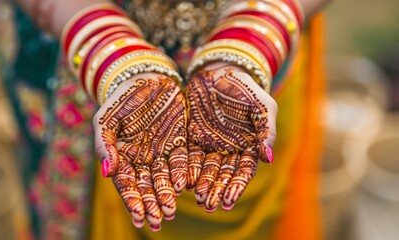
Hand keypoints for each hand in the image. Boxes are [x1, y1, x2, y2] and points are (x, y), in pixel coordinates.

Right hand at [93, 74, 187, 230]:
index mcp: (123, 157)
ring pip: (165, 178)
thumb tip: (107, 172)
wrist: (146, 78)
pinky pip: (182, 161)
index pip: (127, 184)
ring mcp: (162, 152)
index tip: (138, 216)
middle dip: (152, 204)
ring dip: (167, 195)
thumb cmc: (121, 99)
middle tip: (158, 220)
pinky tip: (184, 186)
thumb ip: (104, 145)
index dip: (133, 201)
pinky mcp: (179, 142)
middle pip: (147, 187)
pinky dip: (182, 173)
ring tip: (170, 211)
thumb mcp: (106, 119)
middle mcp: (143, 159)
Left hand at [185, 62, 276, 211]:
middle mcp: (228, 150)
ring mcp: (209, 144)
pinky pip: (188, 155)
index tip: (228, 201)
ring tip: (197, 198)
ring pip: (205, 169)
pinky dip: (186, 168)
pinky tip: (182, 180)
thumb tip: (269, 158)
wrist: (219, 70)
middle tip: (209, 205)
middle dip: (216, 190)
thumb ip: (266, 130)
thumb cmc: (245, 87)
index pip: (242, 171)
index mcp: (247, 146)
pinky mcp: (191, 137)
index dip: (236, 186)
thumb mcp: (261, 106)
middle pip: (222, 174)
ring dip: (201, 184)